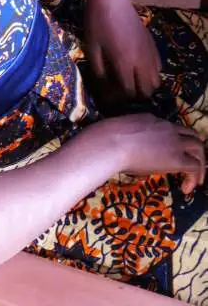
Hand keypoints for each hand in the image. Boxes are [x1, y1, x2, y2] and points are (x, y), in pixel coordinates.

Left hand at [85, 0, 160, 97]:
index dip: (118, 96)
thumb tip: (104, 84)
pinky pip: (159, 66)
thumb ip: (98, 69)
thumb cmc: (97, 22)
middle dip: (134, 94)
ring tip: (130, 78)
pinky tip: (137, 66)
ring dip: (145, 84)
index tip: (107, 92)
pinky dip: (151, 72)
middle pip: (147, 91)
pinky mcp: (153, 43)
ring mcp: (150, 52)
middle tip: (119, 87)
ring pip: (156, 80)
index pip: (128, 92)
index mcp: (124, 62)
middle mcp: (141, 61)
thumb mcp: (91, 47)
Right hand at [86, 114, 205, 193]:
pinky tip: (187, 188)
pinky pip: (194, 167)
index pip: (170, 127)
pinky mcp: (177, 158)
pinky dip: (194, 177)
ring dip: (200, 163)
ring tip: (196, 179)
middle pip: (190, 134)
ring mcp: (174, 142)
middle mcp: (167, 127)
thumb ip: (132, 139)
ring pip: (198, 148)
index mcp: (151, 119)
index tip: (172, 150)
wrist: (113, 142)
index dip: (175, 139)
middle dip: (195, 148)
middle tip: (194, 162)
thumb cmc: (109, 138)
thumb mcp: (122, 132)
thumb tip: (131, 154)